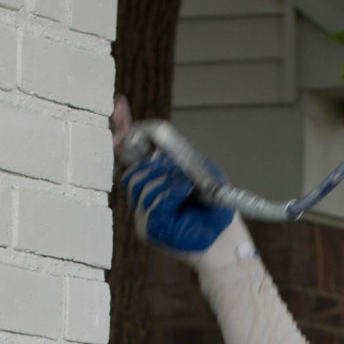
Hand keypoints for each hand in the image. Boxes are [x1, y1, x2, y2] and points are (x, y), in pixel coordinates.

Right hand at [113, 97, 234, 254]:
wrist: (224, 239)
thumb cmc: (215, 208)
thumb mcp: (200, 171)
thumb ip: (176, 154)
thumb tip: (152, 133)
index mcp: (154, 182)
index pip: (129, 154)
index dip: (123, 131)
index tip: (118, 104)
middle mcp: (144, 199)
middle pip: (134, 170)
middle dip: (157, 165)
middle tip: (183, 174)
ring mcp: (143, 215)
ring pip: (141, 184)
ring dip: (167, 180)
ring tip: (188, 188)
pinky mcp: (149, 230)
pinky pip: (153, 200)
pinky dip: (172, 192)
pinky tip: (185, 193)